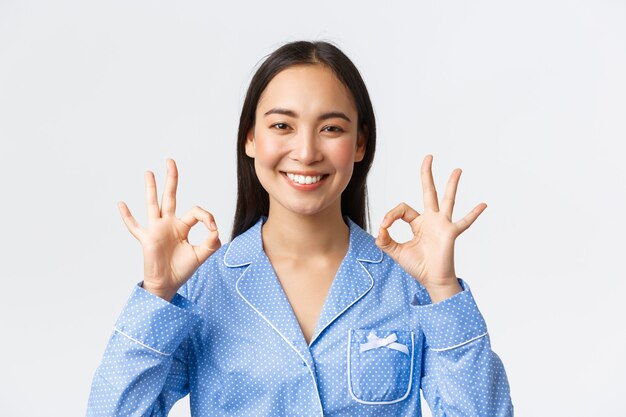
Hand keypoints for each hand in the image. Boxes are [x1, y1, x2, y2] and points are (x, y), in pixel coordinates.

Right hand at [118, 158, 220, 300]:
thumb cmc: (182, 269)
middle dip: (171, 179)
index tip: (212, 228)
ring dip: (151, 189)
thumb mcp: (202, 254)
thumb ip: (212, 241)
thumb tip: (215, 229)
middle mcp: (168, 224)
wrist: (168, 284)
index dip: (206, 217)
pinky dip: (127, 216)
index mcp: (182, 226)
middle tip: (170, 161)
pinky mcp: (147, 239)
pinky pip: (135, 226)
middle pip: (170, 196)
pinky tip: (121, 204)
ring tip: (149, 173)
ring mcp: (156, 230)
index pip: (196, 212)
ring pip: (153, 204)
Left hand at [375, 154, 486, 302]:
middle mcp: (431, 220)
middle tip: (428, 157)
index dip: (391, 215)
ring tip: (457, 170)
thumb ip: (385, 240)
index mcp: (418, 223)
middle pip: (429, 192)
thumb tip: (380, 229)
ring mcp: (442, 225)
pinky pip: (464, 222)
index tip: (384, 227)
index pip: (403, 209)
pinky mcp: (450, 233)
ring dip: (451, 184)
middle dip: (427, 174)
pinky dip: (473, 214)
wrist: (432, 280)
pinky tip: (483, 204)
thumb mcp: (395, 252)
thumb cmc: (417, 266)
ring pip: (447, 200)